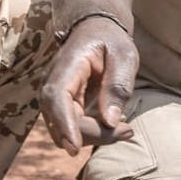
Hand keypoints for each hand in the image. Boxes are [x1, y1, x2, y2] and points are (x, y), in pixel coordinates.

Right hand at [39, 16, 137, 154]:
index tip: (75, 147)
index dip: (64, 124)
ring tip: (125, 129)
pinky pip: (73, 129)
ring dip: (94, 136)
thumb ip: (117, 86)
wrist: (96, 31)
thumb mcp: (124, 56)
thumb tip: (110, 121)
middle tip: (128, 130)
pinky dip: (93, 133)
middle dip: (93, 134)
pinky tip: (116, 126)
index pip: (56, 98)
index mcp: (66, 66)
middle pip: (61, 120)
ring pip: (64, 131)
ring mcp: (54, 98)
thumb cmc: (111, 41)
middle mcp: (52, 84)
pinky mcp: (62, 108)